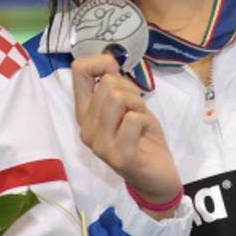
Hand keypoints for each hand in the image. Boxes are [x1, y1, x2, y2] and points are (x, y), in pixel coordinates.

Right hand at [71, 55, 181, 218]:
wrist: (156, 176)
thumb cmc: (141, 138)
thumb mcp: (128, 105)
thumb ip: (116, 84)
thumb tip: (107, 58)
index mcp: (85, 113)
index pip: (79, 71)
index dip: (101, 63)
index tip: (116, 75)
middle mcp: (85, 128)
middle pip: (108, 83)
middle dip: (131, 92)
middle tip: (135, 112)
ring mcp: (99, 144)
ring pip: (120, 98)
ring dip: (139, 106)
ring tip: (139, 122)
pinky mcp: (118, 156)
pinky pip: (133, 120)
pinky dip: (145, 121)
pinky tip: (143, 135)